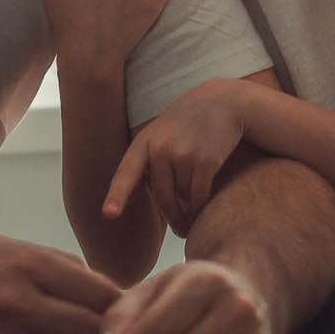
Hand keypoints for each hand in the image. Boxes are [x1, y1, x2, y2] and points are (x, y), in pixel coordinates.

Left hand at [104, 82, 248, 236]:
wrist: (225, 102)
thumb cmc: (189, 122)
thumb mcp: (160, 134)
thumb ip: (145, 162)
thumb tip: (131, 195)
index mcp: (145, 142)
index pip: (127, 172)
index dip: (117, 195)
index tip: (109, 214)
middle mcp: (161, 148)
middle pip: (161, 197)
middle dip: (172, 217)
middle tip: (180, 231)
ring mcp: (184, 154)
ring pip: (182, 197)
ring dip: (189, 206)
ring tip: (195, 205)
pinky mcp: (206, 161)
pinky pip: (199, 196)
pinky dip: (201, 207)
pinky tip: (203, 210)